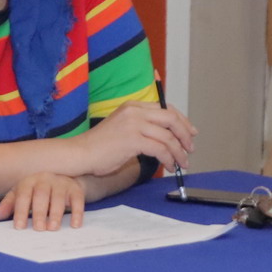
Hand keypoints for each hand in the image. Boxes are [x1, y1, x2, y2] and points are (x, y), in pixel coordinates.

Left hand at [0, 172, 85, 229]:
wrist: (63, 178)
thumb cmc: (37, 191)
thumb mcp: (21, 194)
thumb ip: (9, 205)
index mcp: (29, 181)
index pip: (22, 195)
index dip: (20, 211)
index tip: (19, 227)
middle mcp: (44, 179)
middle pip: (41, 195)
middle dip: (39, 212)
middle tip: (38, 229)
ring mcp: (61, 183)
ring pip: (58, 197)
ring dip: (56, 213)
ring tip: (53, 228)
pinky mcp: (75, 189)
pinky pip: (77, 200)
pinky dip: (77, 212)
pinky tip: (75, 225)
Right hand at [68, 101, 196, 179]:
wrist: (80, 153)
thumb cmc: (99, 146)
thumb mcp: (123, 128)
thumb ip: (142, 127)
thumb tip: (166, 137)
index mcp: (132, 105)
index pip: (165, 109)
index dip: (182, 121)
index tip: (190, 133)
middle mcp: (134, 111)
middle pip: (171, 119)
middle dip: (185, 135)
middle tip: (190, 148)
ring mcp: (134, 124)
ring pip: (168, 137)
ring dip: (179, 152)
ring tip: (182, 163)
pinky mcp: (133, 140)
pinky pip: (161, 149)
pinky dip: (169, 159)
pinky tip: (170, 166)